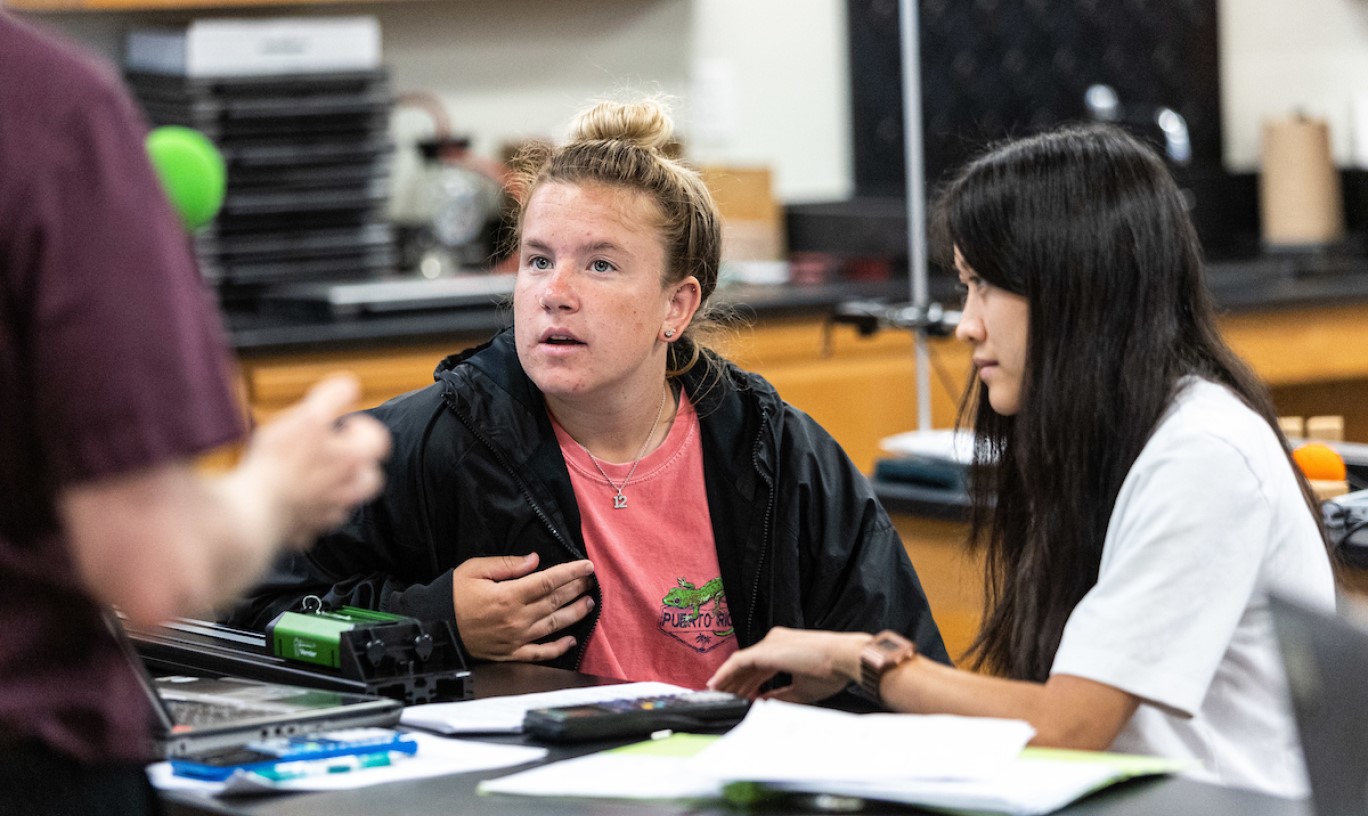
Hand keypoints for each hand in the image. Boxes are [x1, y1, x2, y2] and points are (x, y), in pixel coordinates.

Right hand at [239, 373, 390, 546]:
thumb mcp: (308, 417)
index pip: (379, 442)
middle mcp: (347, 492)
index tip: (344, 423)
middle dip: (356, 463)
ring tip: (312, 474)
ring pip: (344, 502)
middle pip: (369, 478)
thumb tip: (350, 385)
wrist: (254, 511)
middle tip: (332, 451)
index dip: (364, 427)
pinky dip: (307, 511)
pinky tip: (289, 499)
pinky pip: (314, 522)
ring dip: (334, 487)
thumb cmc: (280, 461)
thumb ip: (332, 397)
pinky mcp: (304, 533)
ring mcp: (326, 515)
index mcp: (354, 461)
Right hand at [451, 552, 595, 661]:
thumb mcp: (475, 570)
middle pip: (555, 601)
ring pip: (554, 625)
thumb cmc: (451, 596)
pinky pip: (540, 653)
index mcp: (509, 596)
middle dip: (577, 589)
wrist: (433, 628)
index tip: (587, 566)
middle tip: (590, 581)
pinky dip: (558, 647)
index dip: (571, 572)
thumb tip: (535, 560)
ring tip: (589, 603)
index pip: (549, 581)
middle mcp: (517, 619)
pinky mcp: (511, 654)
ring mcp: (516, 639)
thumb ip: (507, 565)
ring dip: (575, 614)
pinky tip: (571, 639)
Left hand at [707, 627, 871, 703]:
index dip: (747, 683)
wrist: (844, 658)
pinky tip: (717, 685)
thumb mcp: (801, 689)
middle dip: (733, 682)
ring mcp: (769, 644)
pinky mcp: (765, 651)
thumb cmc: (831, 672)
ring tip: (715, 694)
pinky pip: (738, 662)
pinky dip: (726, 674)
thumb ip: (779, 695)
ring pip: (740, 663)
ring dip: (726, 679)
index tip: (739, 696)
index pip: (759, 668)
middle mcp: (774, 642)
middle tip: (721, 697)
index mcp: (784, 649)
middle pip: (747, 665)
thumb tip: (762, 702)